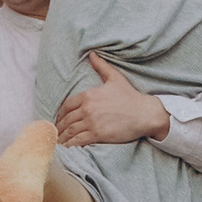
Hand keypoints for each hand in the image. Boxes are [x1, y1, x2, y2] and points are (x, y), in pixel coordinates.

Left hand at [53, 53, 168, 147]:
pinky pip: (78, 141)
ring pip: (70, 131)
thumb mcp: (115, 78)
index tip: (58, 120)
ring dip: (62, 138)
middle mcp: (87, 108)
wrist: (145, 113)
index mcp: (88, 95)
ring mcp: (92, 122)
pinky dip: (70, 145)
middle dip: (59, 127)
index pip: (67, 105)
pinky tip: (67, 148)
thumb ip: (101, 66)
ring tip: (59, 142)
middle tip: (56, 134)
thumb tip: (92, 54)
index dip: (60, 114)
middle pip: (66, 119)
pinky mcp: (98, 134)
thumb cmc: (131, 97)